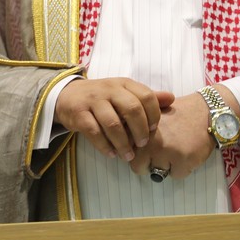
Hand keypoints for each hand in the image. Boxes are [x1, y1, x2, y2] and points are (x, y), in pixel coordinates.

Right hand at [55, 78, 173, 161]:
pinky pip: (94, 132)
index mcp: (124, 84)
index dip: (153, 115)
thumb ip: (147, 97)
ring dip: (123, 143)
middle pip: (132, 109)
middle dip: (140, 131)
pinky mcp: (78, 114)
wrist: (68, 95)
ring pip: (113, 124)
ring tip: (128, 155)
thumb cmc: (102, 97)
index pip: (146, 96)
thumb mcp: (124, 93)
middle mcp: (109, 89)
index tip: (154, 130)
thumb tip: (171, 99)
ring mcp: (93, 101)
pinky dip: (105, 146)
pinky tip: (111, 153)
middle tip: (142, 145)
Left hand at [133, 90, 228, 179]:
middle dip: (148, 164)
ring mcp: (166, 152)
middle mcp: (149, 141)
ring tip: (177, 149)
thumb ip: (133, 129)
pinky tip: (188, 153)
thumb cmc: (177, 115)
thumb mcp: (151, 116)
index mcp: (139, 130)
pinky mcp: (182, 161)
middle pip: (138, 167)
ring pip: (158, 173)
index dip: (135, 153)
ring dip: (166, 166)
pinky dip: (182, 168)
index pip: (126, 152)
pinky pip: (176, 175)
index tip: (145, 148)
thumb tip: (120, 145)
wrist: (206, 112)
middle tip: (162, 152)